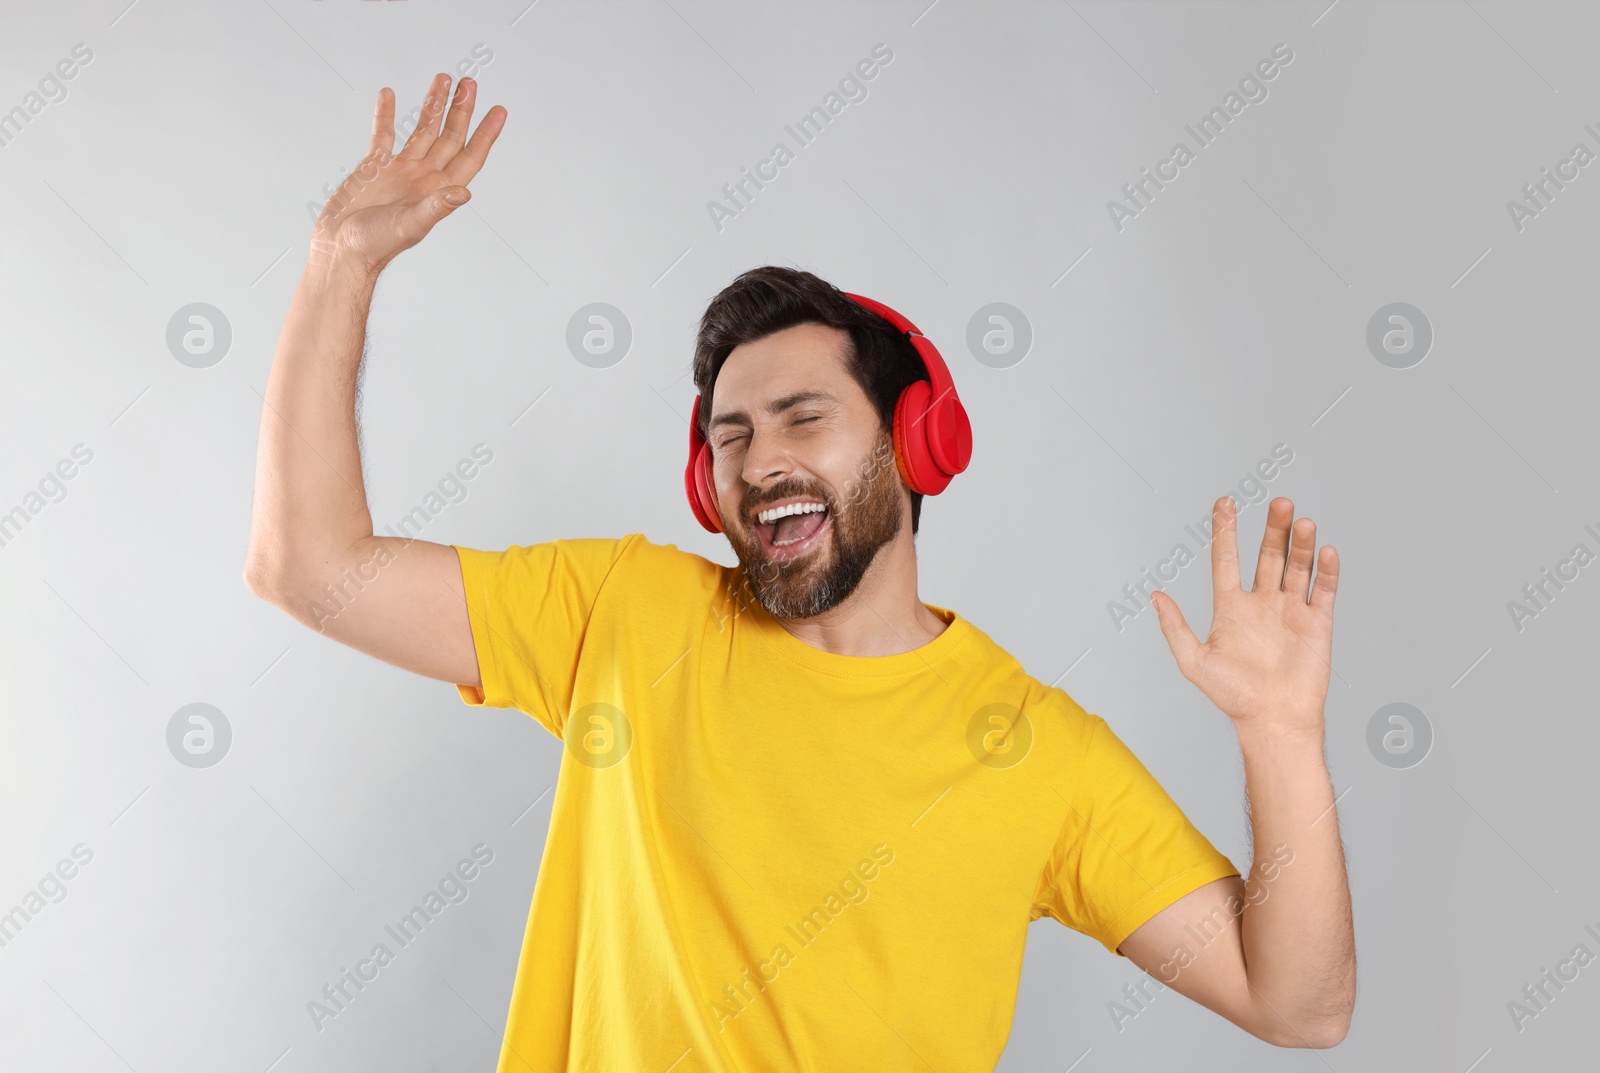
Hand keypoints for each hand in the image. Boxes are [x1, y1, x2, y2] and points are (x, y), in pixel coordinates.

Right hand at [309, 74, 506, 276]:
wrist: (340, 250)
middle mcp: (424, 178)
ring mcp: (400, 171)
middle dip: (461, 110)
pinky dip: (386, 115)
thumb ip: (436, 207)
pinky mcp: (374, 168)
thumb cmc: (375, 245)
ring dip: (433, 105)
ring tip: (443, 79)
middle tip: (470, 83)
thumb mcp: (410, 225)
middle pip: (449, 137)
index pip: (469, 157)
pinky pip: (383, 135)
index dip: (485, 135)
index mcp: (438, 191)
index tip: (499, 111)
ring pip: (422, 130)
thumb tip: (464, 193)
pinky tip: (389, 95)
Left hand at [1151, 497, 1338, 735]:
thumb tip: (1155, 596)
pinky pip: (1324, 590)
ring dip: (1301, 544)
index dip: (1226, 531)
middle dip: (1274, 529)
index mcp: (1231, 608)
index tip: (1225, 502)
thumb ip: (1176, 628)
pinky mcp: (1318, 623)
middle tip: (1280, 503)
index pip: (1227, 559)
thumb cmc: (1233, 696)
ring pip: (1297, 567)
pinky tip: (1326, 551)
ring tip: (1303, 521)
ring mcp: (1291, 611)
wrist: (1274, 720)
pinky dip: (1327, 570)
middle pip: (1268, 555)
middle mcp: (1261, 603)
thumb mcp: (1194, 661)